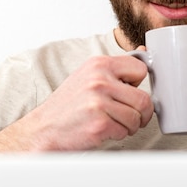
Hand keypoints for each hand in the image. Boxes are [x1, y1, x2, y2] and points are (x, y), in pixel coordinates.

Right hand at [17, 48, 153, 150]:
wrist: (42, 129)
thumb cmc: (68, 105)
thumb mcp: (89, 76)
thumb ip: (116, 68)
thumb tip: (144, 52)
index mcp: (99, 64)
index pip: (141, 69)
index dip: (137, 84)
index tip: (130, 92)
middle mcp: (99, 80)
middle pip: (144, 98)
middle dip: (141, 112)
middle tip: (131, 116)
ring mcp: (99, 102)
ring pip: (137, 117)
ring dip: (129, 126)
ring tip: (113, 123)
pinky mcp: (99, 123)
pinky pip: (124, 131)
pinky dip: (117, 135)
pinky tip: (103, 130)